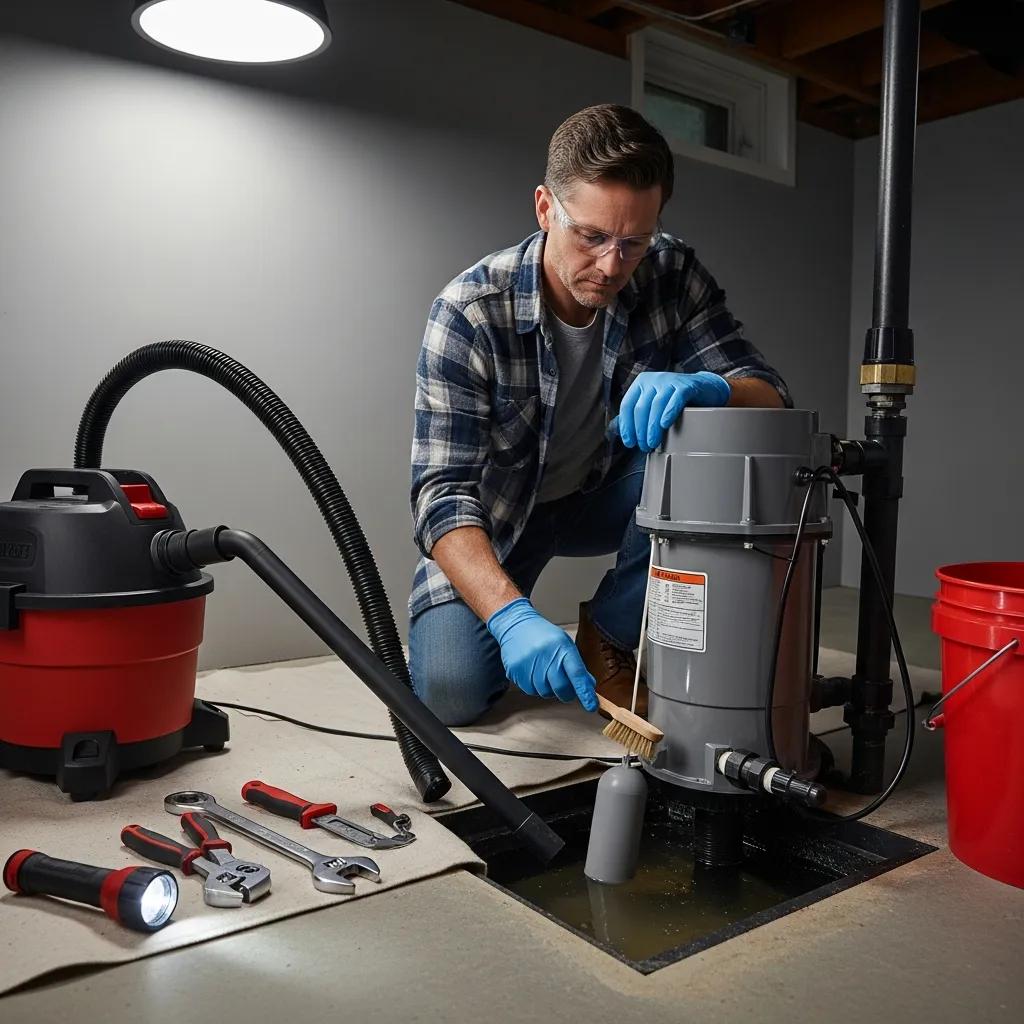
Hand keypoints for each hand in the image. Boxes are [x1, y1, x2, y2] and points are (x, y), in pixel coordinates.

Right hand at [486, 598, 597, 710]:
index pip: (577, 673)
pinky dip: (535, 686)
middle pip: (561, 688)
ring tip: (544, 672)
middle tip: (564, 687)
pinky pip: (530, 690)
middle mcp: (545, 656)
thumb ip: (577, 665)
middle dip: (566, 693)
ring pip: (545, 692)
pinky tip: (533, 672)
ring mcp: (528, 664)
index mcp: (562, 647)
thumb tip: (589, 686)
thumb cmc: (544, 635)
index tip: (591, 705)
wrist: (516, 625)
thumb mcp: (565, 644)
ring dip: (549, 688)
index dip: (585, 692)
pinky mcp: (516, 671)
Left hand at [609, 371, 729, 451]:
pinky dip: (668, 413)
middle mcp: (653, 380)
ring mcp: (669, 380)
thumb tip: (612, 430)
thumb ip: (633, 416)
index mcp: (641, 384)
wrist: (704, 389)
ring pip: (656, 405)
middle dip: (640, 431)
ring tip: (652, 443)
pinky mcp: (685, 385)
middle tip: (644, 446)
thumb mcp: (652, 405)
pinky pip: (675, 399)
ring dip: (652, 427)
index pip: (627, 405)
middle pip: (641, 408)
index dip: (626, 426)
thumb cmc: (675, 400)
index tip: (629, 442)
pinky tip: (665, 425)